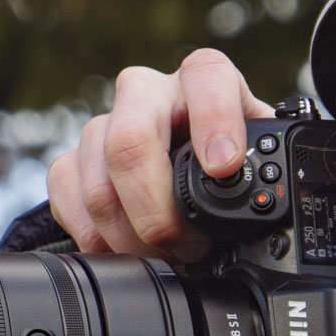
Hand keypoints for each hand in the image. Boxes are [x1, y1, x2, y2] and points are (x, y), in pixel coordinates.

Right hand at [48, 48, 276, 261]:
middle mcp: (147, 94)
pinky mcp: (75, 159)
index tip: (224, 167)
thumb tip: (268, 215)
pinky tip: (124, 249)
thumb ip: (263, 174)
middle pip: (129, 142)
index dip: (213, 120)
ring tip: (165, 258)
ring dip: (130, 238)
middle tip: (188, 246)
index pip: (205, 77)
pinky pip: (66, 195)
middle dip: (157, 212)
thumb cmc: (228, 164)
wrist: (192, 167)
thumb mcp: (257, 161)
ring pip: (98, 184)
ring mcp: (104, 125)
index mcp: (202, 81)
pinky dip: (94, 236)